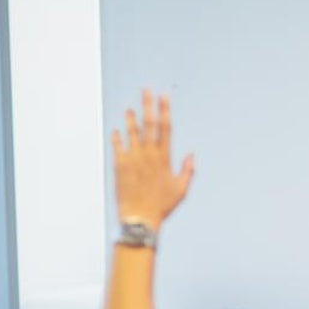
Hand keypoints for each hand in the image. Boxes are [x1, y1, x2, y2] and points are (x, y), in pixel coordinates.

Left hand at [111, 90, 193, 232]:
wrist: (140, 219)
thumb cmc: (162, 206)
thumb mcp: (181, 190)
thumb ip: (188, 171)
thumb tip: (191, 155)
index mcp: (164, 158)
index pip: (166, 128)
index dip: (165, 110)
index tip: (164, 96)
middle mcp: (148, 155)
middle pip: (149, 124)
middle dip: (148, 105)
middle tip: (146, 90)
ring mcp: (132, 159)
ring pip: (131, 132)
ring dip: (131, 119)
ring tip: (130, 109)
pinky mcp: (119, 166)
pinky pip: (117, 146)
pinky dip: (117, 137)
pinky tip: (116, 130)